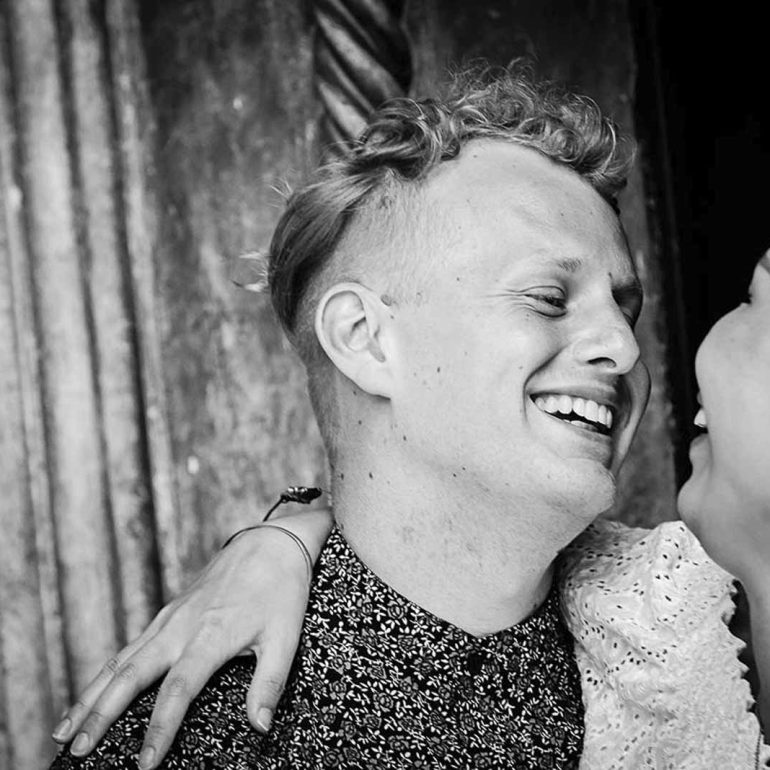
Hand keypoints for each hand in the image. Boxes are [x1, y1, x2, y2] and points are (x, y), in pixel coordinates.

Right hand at [51, 509, 332, 768]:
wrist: (269, 543)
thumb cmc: (281, 591)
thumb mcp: (285, 637)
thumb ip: (269, 683)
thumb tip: (260, 727)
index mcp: (211, 636)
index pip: (178, 690)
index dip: (160, 728)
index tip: (145, 764)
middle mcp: (180, 627)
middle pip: (131, 675)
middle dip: (102, 715)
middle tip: (79, 752)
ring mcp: (169, 619)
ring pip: (120, 661)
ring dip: (91, 696)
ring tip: (65, 731)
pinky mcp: (167, 613)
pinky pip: (128, 647)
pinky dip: (104, 674)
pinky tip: (92, 693)